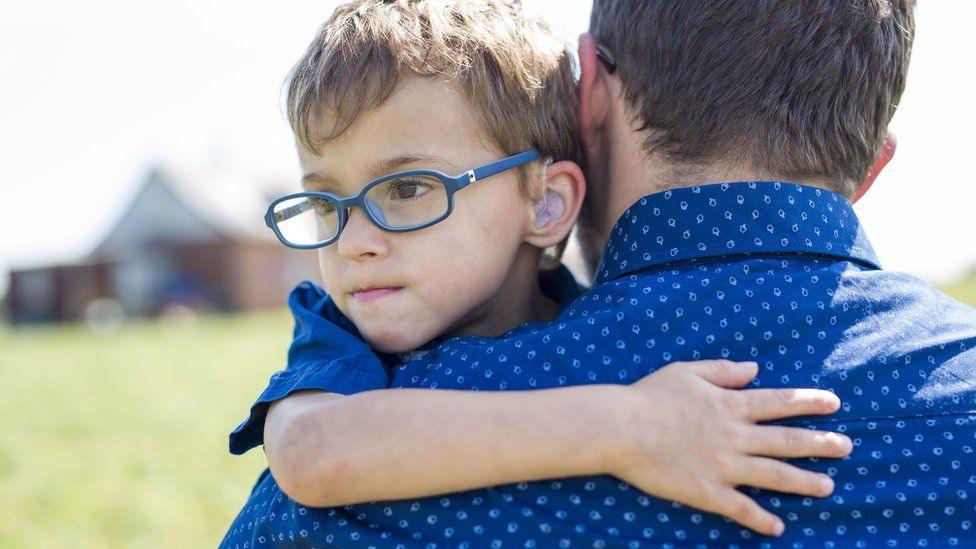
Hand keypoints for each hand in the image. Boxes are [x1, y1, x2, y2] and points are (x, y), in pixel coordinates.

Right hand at [610, 360, 851, 536]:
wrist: (620, 428)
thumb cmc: (649, 396)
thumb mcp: (687, 372)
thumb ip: (723, 371)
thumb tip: (754, 369)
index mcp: (730, 405)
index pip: (779, 402)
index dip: (808, 402)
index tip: (834, 403)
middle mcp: (734, 436)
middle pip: (786, 441)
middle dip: (820, 443)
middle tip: (847, 446)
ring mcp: (723, 466)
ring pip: (774, 475)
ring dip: (804, 482)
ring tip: (828, 486)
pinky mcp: (706, 491)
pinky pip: (740, 508)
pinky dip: (760, 519)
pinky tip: (778, 526)